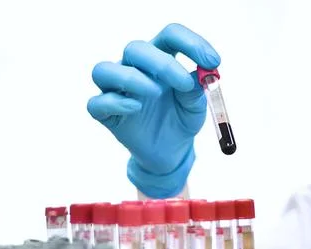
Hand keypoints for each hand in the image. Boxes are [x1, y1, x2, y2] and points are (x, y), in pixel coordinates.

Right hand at [87, 23, 220, 198]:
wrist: (170, 152)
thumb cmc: (181, 120)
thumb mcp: (196, 106)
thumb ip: (196, 90)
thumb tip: (198, 76)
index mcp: (159, 58)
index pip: (169, 35)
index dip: (191, 43)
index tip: (213, 61)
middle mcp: (134, 68)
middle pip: (135, 48)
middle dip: (162, 63)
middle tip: (185, 83)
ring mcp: (116, 90)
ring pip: (105, 70)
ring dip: (132, 78)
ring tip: (157, 92)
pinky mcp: (105, 114)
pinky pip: (97, 103)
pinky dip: (115, 103)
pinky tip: (137, 108)